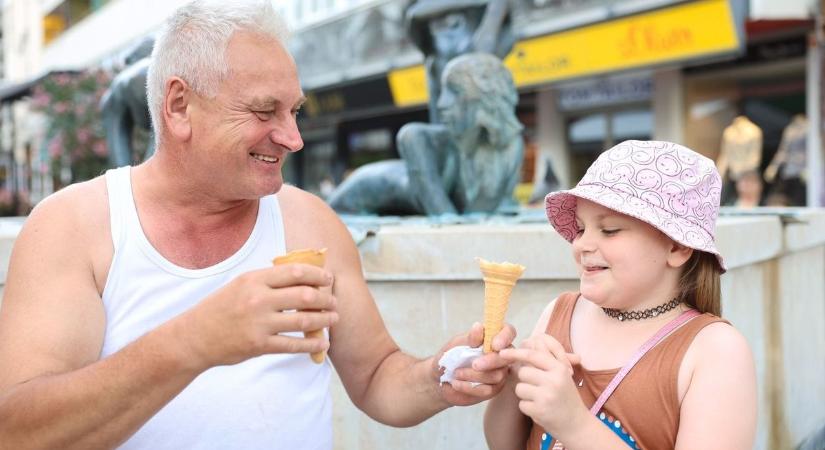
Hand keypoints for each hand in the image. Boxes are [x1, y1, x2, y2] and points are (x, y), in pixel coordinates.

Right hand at [174, 263, 338, 369]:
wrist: (194, 337)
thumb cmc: (220, 308)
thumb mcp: (240, 285)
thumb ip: (267, 280)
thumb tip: (301, 275)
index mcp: (254, 280)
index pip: (295, 272)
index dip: (318, 275)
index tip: (329, 279)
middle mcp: (258, 299)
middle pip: (305, 295)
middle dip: (326, 299)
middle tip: (334, 302)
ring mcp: (259, 323)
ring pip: (303, 320)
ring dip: (324, 320)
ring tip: (333, 319)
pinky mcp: (259, 345)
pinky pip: (293, 345)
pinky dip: (312, 344)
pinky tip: (321, 343)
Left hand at [434, 322, 515, 405]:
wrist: (440, 377)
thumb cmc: (451, 356)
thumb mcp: (457, 344)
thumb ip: (470, 338)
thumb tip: (479, 326)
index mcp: (494, 338)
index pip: (509, 331)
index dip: (505, 337)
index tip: (494, 344)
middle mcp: (501, 355)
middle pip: (506, 357)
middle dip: (491, 361)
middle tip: (474, 364)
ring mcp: (499, 372)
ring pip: (497, 376)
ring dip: (474, 375)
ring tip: (456, 373)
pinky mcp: (493, 389)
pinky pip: (487, 390)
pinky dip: (469, 387)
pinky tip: (456, 383)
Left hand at [500, 334, 587, 435]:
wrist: (577, 424)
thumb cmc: (565, 396)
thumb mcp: (561, 375)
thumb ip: (546, 360)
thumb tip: (531, 340)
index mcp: (559, 368)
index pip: (533, 355)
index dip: (516, 353)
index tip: (502, 352)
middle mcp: (554, 380)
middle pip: (523, 372)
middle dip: (525, 380)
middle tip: (537, 387)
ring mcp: (546, 396)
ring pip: (519, 388)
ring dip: (525, 394)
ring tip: (539, 399)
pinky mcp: (540, 411)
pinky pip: (521, 404)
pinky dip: (528, 408)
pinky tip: (540, 410)